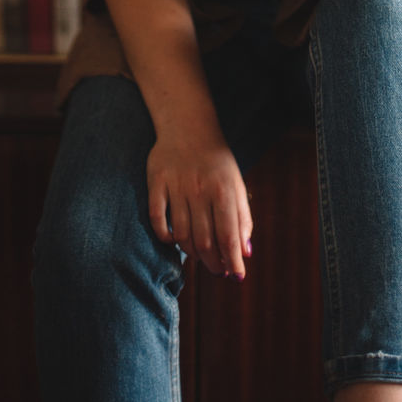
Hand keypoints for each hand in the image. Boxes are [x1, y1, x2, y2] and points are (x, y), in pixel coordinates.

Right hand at [147, 133, 252, 278]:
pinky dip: (164, 236)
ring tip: (198, 256)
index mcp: (223, 189)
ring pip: (181, 234)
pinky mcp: (156, 182)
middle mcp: (200, 189)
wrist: (188, 125)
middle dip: (213, 263)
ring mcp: (176, 186)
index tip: (236, 276)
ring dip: (191, 253)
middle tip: (217, 270)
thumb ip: (242, 217)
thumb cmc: (216, 161)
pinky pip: (157, 218)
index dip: (233, 260)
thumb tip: (245, 252)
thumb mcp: (236, 183)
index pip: (228, 236)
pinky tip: (173, 240)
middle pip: (205, 240)